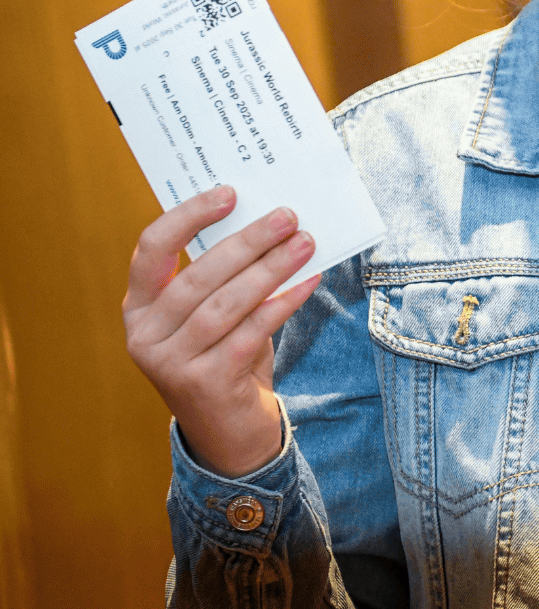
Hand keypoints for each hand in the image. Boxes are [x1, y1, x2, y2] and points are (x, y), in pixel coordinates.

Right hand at [123, 187, 320, 478]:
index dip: (187, 217)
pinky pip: (251, 332)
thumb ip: (225, 279)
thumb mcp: (214, 318)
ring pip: (225, 304)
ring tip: (305, 243)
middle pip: (198, 275)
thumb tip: (271, 225)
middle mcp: (145, 336)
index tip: (228, 193)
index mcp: (139, 309)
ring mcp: (170, 363)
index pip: (150, 251)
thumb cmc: (226, 359)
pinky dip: (282, 303)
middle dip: (247, 241)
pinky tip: (308, 281)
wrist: (230, 436)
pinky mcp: (205, 383)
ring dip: (271, 268)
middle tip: (287, 216)